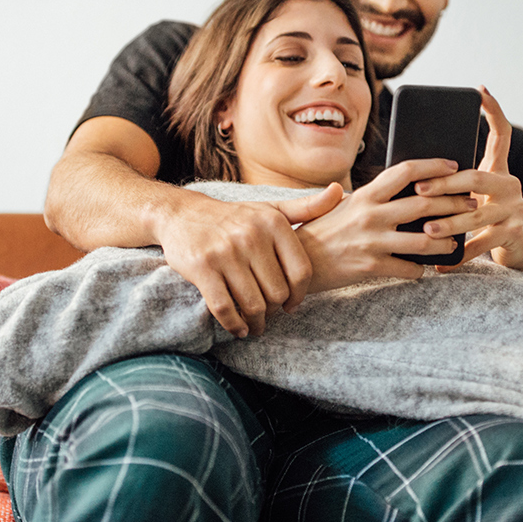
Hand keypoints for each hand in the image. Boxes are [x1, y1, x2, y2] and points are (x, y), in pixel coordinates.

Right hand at [152, 187, 341, 336]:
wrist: (182, 214)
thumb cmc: (234, 218)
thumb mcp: (271, 209)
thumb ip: (307, 207)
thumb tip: (340, 192)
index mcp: (273, 223)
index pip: (301, 272)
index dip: (300, 296)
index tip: (292, 305)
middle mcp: (251, 236)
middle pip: (277, 293)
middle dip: (275, 310)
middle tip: (269, 315)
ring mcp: (225, 253)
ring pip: (253, 304)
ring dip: (256, 323)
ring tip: (256, 326)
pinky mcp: (202, 269)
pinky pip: (224, 308)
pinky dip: (234, 325)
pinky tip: (238, 328)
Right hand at [295, 158, 479, 292]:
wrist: (297, 259)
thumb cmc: (322, 230)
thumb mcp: (342, 204)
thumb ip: (370, 195)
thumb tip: (400, 182)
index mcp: (366, 195)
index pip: (406, 171)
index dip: (434, 166)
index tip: (453, 165)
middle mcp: (371, 215)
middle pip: (425, 204)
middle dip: (454, 203)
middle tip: (471, 203)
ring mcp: (372, 242)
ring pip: (425, 240)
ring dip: (447, 241)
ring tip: (455, 240)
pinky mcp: (371, 267)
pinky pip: (409, 269)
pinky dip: (421, 269)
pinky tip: (426, 268)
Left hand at [410, 87, 522, 279]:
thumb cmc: (489, 218)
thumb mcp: (478, 196)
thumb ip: (457, 183)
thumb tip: (413, 174)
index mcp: (499, 170)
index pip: (501, 134)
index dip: (493, 111)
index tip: (481, 91)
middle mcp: (510, 185)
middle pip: (476, 178)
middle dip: (445, 185)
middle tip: (419, 191)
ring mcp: (515, 209)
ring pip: (477, 215)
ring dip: (449, 224)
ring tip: (426, 231)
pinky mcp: (515, 233)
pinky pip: (482, 244)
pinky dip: (459, 256)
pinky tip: (441, 263)